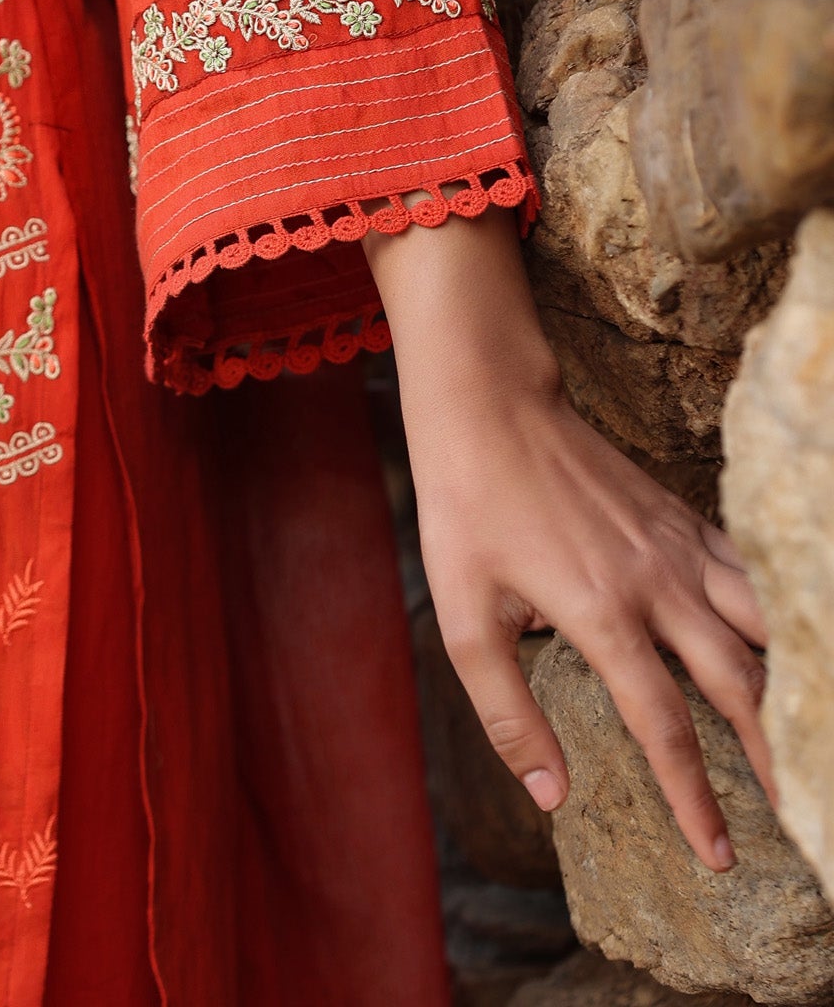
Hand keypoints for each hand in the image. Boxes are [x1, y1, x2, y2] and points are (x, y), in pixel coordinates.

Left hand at [363, 198, 776, 872]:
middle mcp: (656, 584)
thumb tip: (551, 796)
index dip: (695, 799)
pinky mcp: (681, 516)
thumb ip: (506, 711)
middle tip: (797, 812)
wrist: (491, 408)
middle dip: (773, 756)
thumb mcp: (461, 617)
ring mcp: (677, 545)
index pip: (665, 728)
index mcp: (602, 616)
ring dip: (790, 685)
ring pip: (764, 624)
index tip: (719, 853)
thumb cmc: (468, 511)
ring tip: (805, 735)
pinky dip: (780, 614)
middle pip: (741, 683)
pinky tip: (788, 644)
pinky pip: (751, 572)